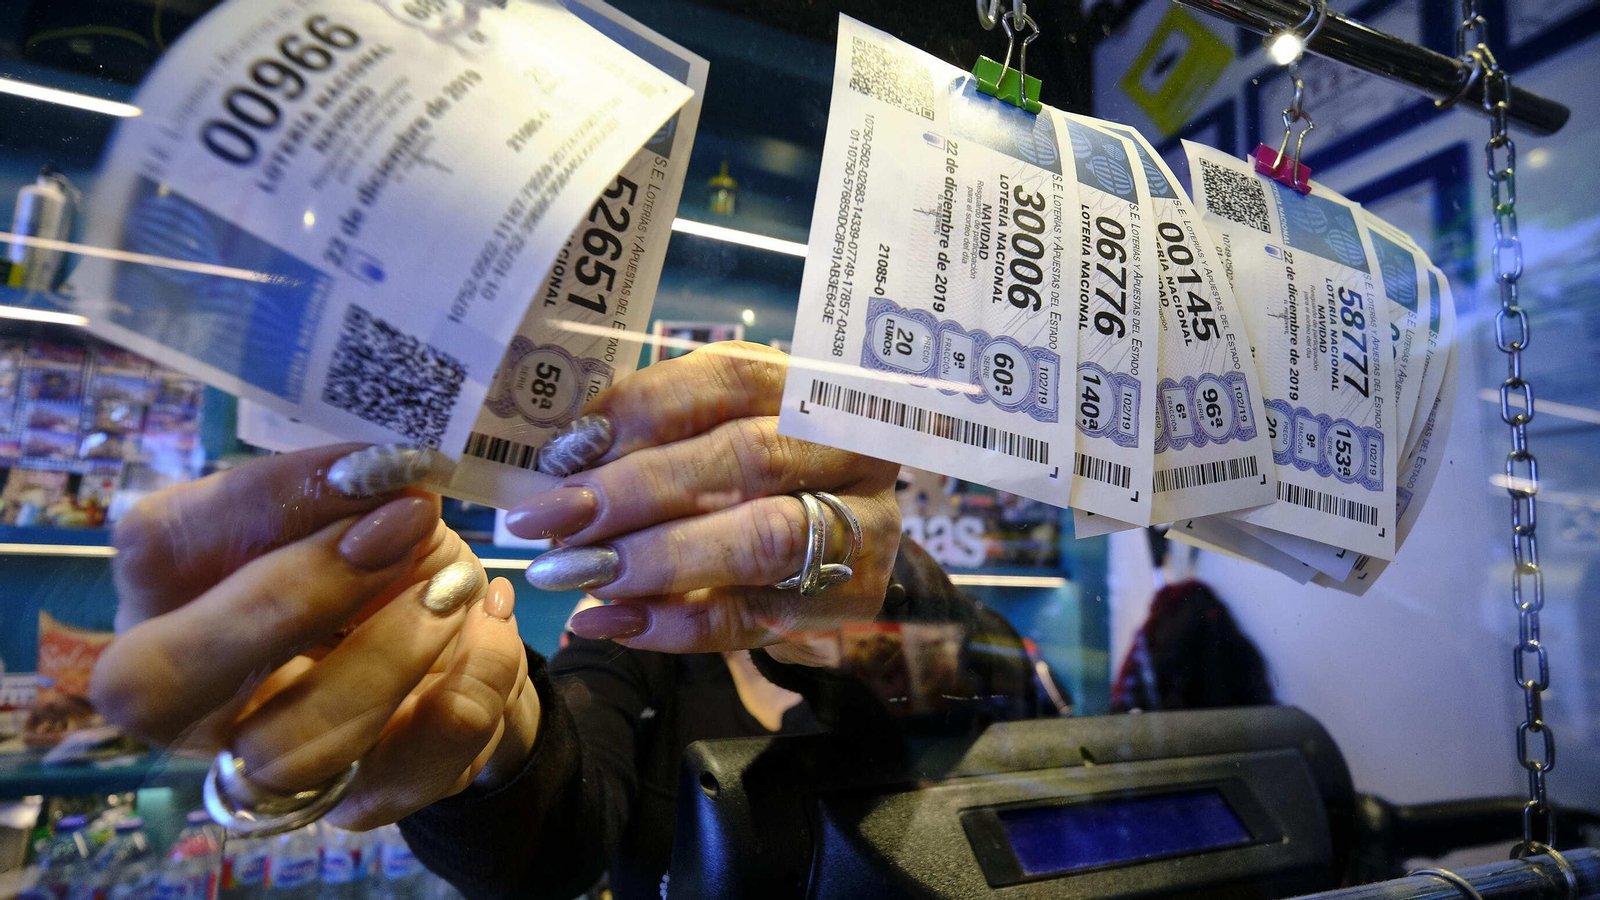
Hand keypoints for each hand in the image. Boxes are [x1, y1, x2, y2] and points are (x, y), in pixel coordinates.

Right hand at [90, 445, 540, 826]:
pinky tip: (488, 622)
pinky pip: (404, 769)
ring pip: (286, 746)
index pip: (162, 548)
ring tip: (457, 584)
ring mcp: (265, 767)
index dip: (272, 501)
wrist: (461, 645)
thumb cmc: (376, 565)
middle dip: (296, 595)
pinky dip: (467, 683)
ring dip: (392, 650)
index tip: (376, 468)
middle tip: (407, 527)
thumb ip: (341, 491)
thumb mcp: (357, 507)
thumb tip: (374, 472)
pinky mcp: (354, 803)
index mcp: (163, 596)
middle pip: (158, 686)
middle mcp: (187, 700)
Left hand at [508, 343, 901, 659]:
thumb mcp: (712, 427)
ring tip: (580, 573)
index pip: (727, 381)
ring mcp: (864, 523)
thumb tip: (567, 464)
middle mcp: (850, 445)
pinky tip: (612, 623)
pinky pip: (758, 615)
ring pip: (762, 538)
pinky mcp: (853, 596)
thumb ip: (653, 436)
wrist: (833, 534)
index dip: (641, 413)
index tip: (565, 452)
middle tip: (556, 521)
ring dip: (658, 559)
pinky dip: (676, 624)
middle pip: (746, 458)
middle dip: (636, 492)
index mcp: (809, 382)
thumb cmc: (751, 468)